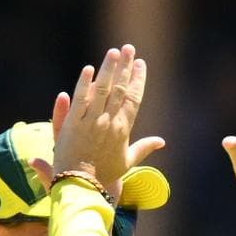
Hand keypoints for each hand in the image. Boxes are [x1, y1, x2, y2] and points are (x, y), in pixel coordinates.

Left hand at [49, 45, 164, 187]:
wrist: (85, 187)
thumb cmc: (106, 176)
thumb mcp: (128, 161)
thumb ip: (143, 148)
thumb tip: (162, 141)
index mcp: (124, 129)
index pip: (134, 98)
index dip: (139, 79)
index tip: (141, 64)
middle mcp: (110, 122)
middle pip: (120, 89)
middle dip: (126, 67)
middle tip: (129, 48)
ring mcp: (92, 122)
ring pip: (102, 90)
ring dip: (109, 69)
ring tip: (114, 51)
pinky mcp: (73, 125)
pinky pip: (80, 100)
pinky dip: (84, 84)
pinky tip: (89, 69)